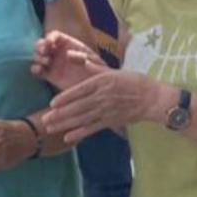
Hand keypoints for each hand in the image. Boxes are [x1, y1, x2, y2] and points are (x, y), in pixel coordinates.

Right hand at [32, 30, 103, 90]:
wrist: (97, 88)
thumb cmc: (98, 72)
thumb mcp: (95, 63)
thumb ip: (82, 57)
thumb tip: (67, 54)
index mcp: (69, 44)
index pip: (55, 36)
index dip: (50, 37)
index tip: (50, 43)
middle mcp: (59, 52)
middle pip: (43, 44)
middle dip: (40, 46)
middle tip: (44, 52)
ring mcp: (53, 64)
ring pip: (38, 56)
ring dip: (38, 57)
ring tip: (46, 62)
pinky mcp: (50, 76)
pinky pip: (38, 70)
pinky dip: (35, 69)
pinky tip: (40, 71)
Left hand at [42, 63, 166, 142]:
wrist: (151, 98)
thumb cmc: (133, 82)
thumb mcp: (114, 71)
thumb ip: (95, 68)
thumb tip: (81, 59)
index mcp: (101, 83)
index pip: (79, 91)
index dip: (65, 98)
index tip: (52, 103)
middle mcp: (102, 97)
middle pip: (77, 107)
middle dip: (60, 114)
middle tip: (44, 120)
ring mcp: (106, 111)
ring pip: (82, 119)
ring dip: (65, 125)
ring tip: (50, 129)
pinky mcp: (110, 121)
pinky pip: (92, 128)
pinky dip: (80, 133)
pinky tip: (68, 138)